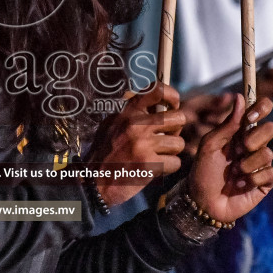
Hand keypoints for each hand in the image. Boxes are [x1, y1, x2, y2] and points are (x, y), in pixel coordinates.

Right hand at [85, 84, 185, 206]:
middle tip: (165, 138)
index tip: (172, 107)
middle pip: (178, 118)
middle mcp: (136, 125)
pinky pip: (175, 163)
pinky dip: (168, 169)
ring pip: (179, 143)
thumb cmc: (104, 154)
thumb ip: (130, 110)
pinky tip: (155, 169)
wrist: (93, 183)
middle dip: (176, 130)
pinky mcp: (149, 164)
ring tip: (156, 156)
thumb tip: (155, 101)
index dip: (172, 96)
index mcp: (128, 112)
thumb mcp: (111, 124)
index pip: (157, 89)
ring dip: (170, 152)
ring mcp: (143, 144)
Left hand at [187, 95, 272, 221]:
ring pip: (268, 153)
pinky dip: (254, 178)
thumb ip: (227, 124)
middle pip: (270, 129)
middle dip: (256, 137)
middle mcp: (251, 146)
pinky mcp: (264, 182)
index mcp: (239, 133)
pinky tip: (242, 185)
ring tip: (235, 173)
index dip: (261, 108)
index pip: (259, 112)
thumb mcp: (210, 145)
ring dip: (249, 163)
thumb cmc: (202, 172)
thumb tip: (240, 97)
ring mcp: (259, 164)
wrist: (202, 203)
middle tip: (241, 147)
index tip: (252, 115)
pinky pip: (270, 173)